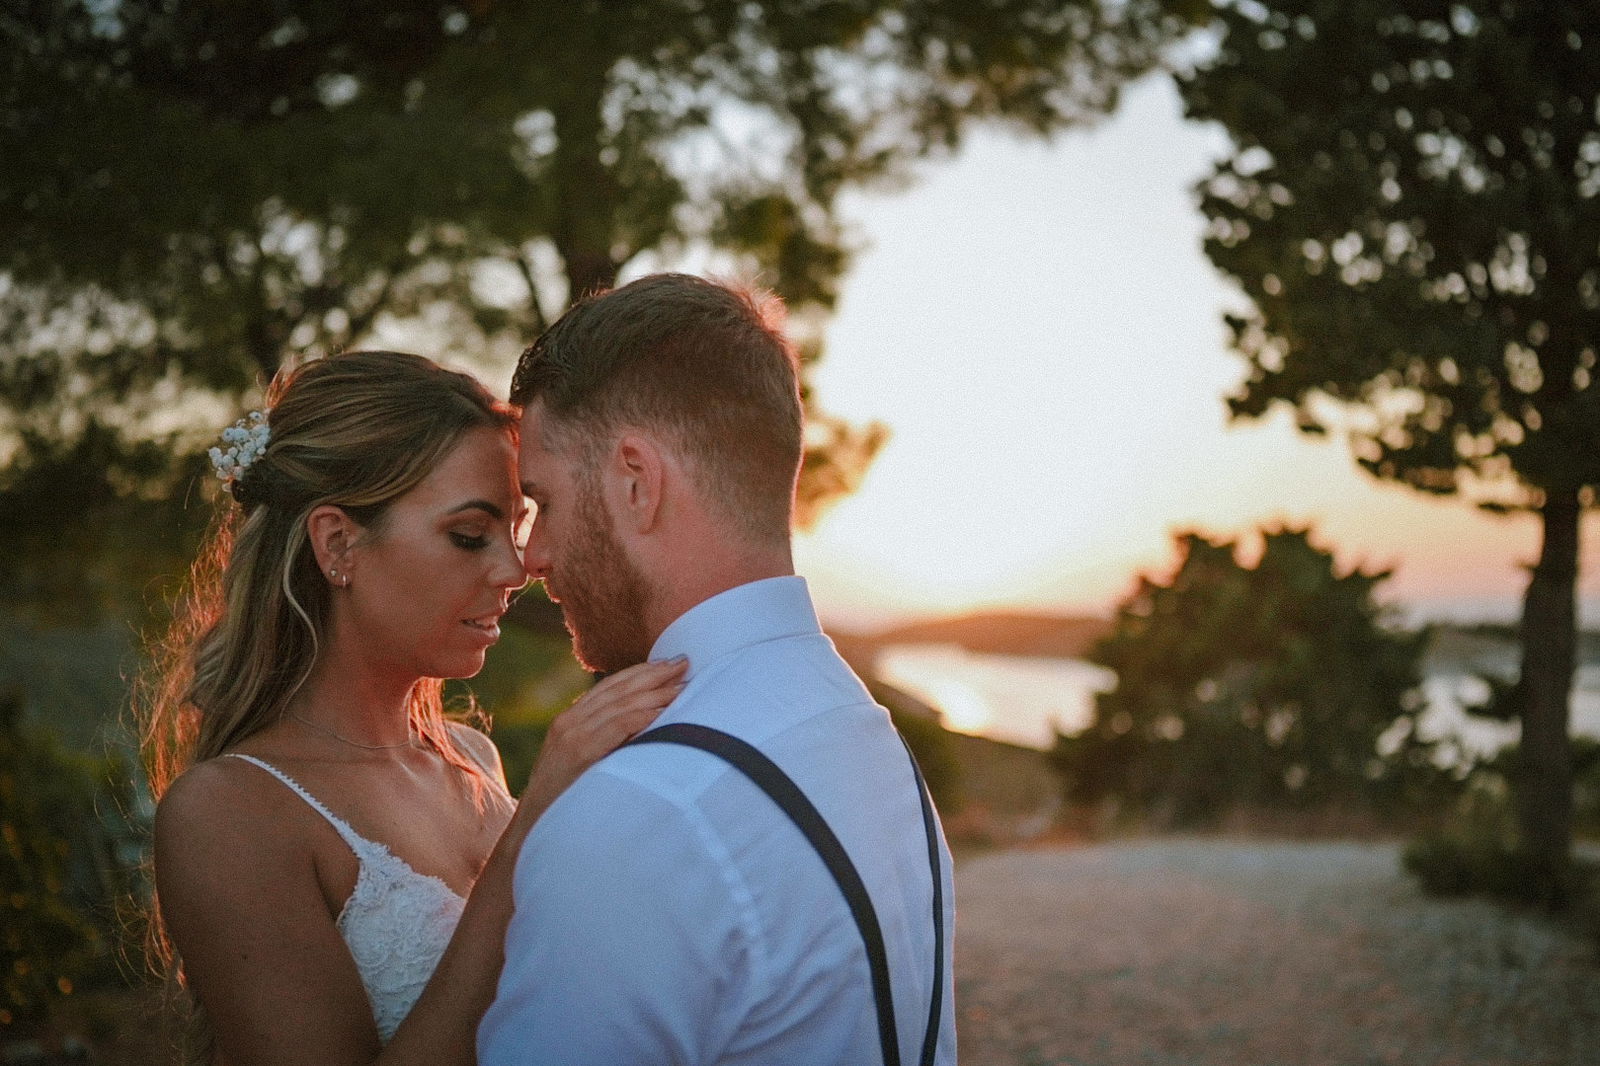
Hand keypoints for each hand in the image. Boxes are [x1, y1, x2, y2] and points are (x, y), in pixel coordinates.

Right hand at [516, 658, 687, 821]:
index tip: (667, 664)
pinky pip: (618, 725)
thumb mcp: (580, 762)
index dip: (640, 672)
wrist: (533, 825)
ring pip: (621, 702)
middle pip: (618, 688)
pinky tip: (664, 710)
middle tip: (684, 662)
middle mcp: (570, 721)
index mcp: (570, 720)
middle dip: (653, 674)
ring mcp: (572, 734)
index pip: (609, 686)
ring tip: (682, 685)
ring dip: (655, 691)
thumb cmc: (564, 798)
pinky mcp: (579, 751)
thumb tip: (643, 729)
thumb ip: (603, 742)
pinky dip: (643, 714)